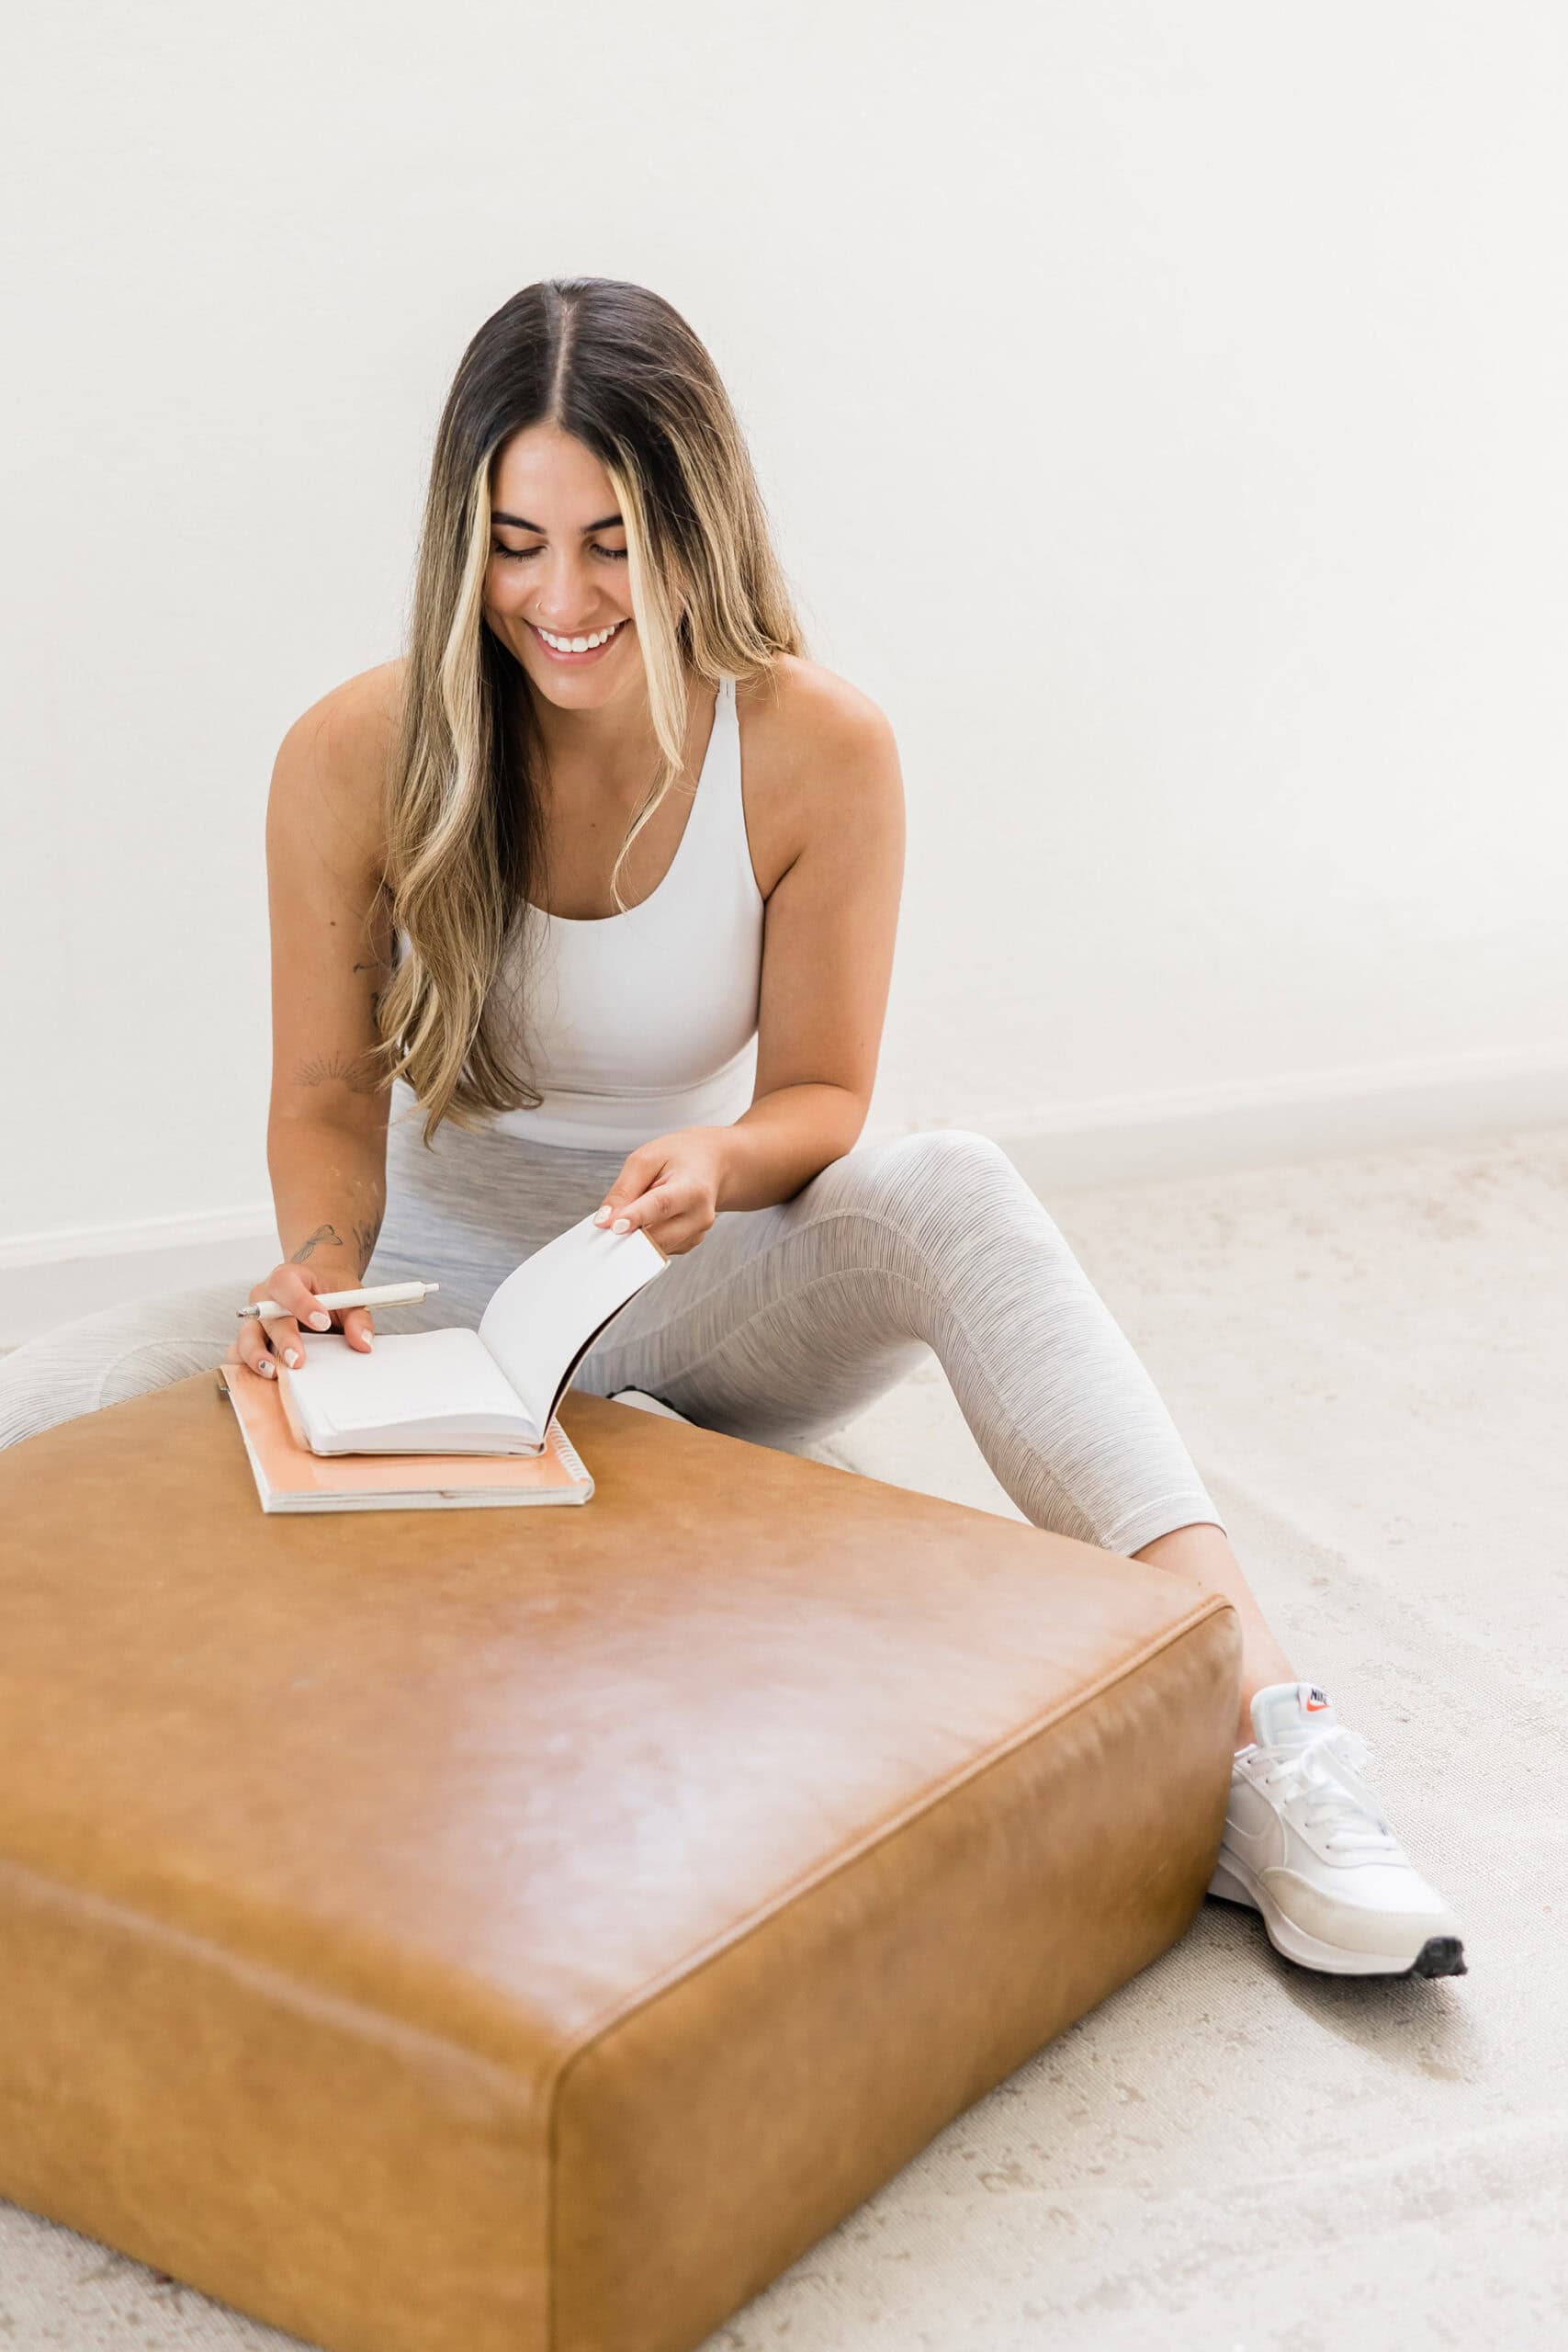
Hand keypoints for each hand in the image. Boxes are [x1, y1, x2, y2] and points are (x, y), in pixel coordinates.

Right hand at [222, 1258, 377, 1381]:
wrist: (316, 1285)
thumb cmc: (329, 1290)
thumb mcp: (350, 1295)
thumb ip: (358, 1317)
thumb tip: (363, 1342)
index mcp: (287, 1277)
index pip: (286, 1285)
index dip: (302, 1303)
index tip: (322, 1322)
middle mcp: (264, 1297)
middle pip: (266, 1316)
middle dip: (282, 1339)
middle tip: (297, 1360)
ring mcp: (255, 1320)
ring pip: (246, 1336)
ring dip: (256, 1355)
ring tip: (272, 1372)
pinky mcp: (251, 1339)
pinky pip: (239, 1353)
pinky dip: (245, 1366)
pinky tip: (258, 1378)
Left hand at [591, 1128, 728, 1256]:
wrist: (710, 1164)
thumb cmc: (679, 1157)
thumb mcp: (646, 1159)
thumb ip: (623, 1189)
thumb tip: (604, 1221)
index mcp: (693, 1188)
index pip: (661, 1206)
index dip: (636, 1217)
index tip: (613, 1227)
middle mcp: (700, 1216)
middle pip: (657, 1237)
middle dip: (628, 1235)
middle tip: (607, 1226)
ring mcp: (697, 1233)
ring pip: (654, 1248)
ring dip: (636, 1236)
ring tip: (635, 1212)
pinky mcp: (689, 1244)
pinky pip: (658, 1249)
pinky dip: (645, 1238)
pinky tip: (648, 1219)